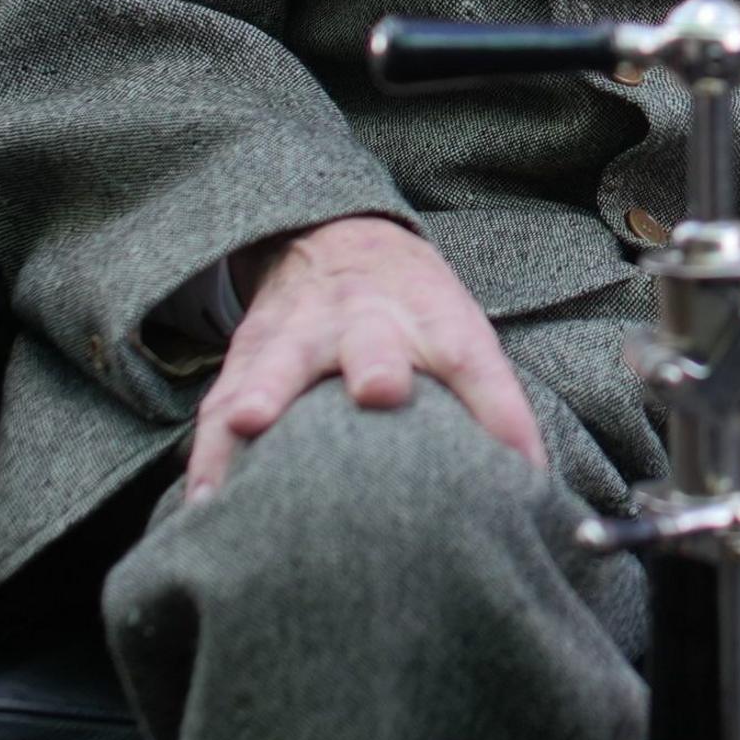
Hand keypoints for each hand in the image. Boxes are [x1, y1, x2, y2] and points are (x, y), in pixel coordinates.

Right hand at [183, 214, 541, 499]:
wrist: (333, 239)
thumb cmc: (412, 313)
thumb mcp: (462, 340)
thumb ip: (495, 411)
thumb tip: (536, 493)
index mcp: (433, 320)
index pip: (478, 360)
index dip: (500, 406)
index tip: (516, 456)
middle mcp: (367, 320)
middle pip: (375, 340)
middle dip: (377, 365)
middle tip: (380, 389)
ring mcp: (301, 333)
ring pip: (281, 361)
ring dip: (266, 393)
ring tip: (250, 426)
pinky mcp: (249, 356)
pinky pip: (223, 402)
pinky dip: (210, 452)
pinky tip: (203, 500)